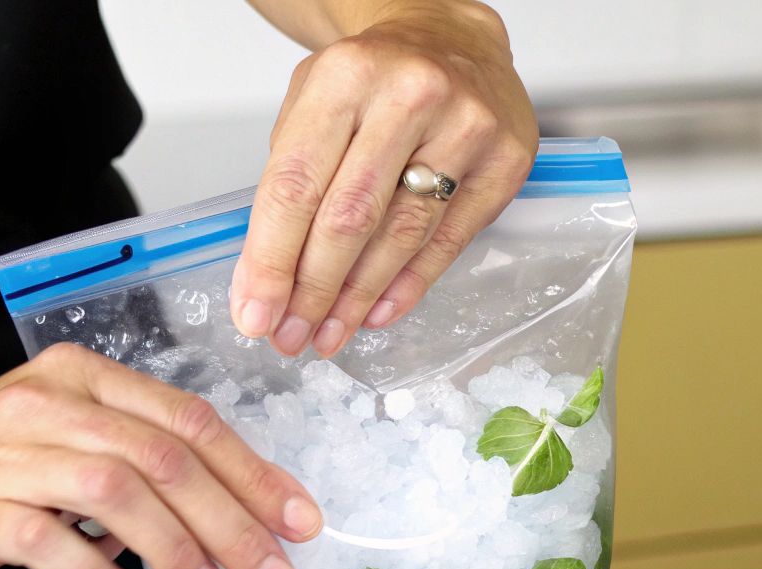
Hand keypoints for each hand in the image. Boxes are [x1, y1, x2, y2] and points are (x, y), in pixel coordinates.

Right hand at [0, 344, 321, 568]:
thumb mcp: (58, 434)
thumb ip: (131, 456)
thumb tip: (218, 507)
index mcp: (81, 378)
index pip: (187, 421)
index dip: (252, 473)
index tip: (297, 520)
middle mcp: (48, 404)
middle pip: (165, 458)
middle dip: (232, 521)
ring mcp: (6, 454)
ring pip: (117, 492)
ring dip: (175, 549)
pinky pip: (46, 541)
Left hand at [229, 1, 537, 357]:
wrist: (451, 40)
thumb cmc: (373, 79)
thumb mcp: (312, 103)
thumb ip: (288, 185)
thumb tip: (264, 283)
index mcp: (347, 77)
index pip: (297, 185)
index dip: (271, 259)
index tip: (255, 313)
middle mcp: (410, 95)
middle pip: (350, 218)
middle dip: (313, 290)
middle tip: (289, 336)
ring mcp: (466, 126)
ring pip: (401, 236)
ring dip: (357, 298)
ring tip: (328, 333)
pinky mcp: (506, 161)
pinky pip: (449, 241)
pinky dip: (408, 285)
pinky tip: (377, 312)